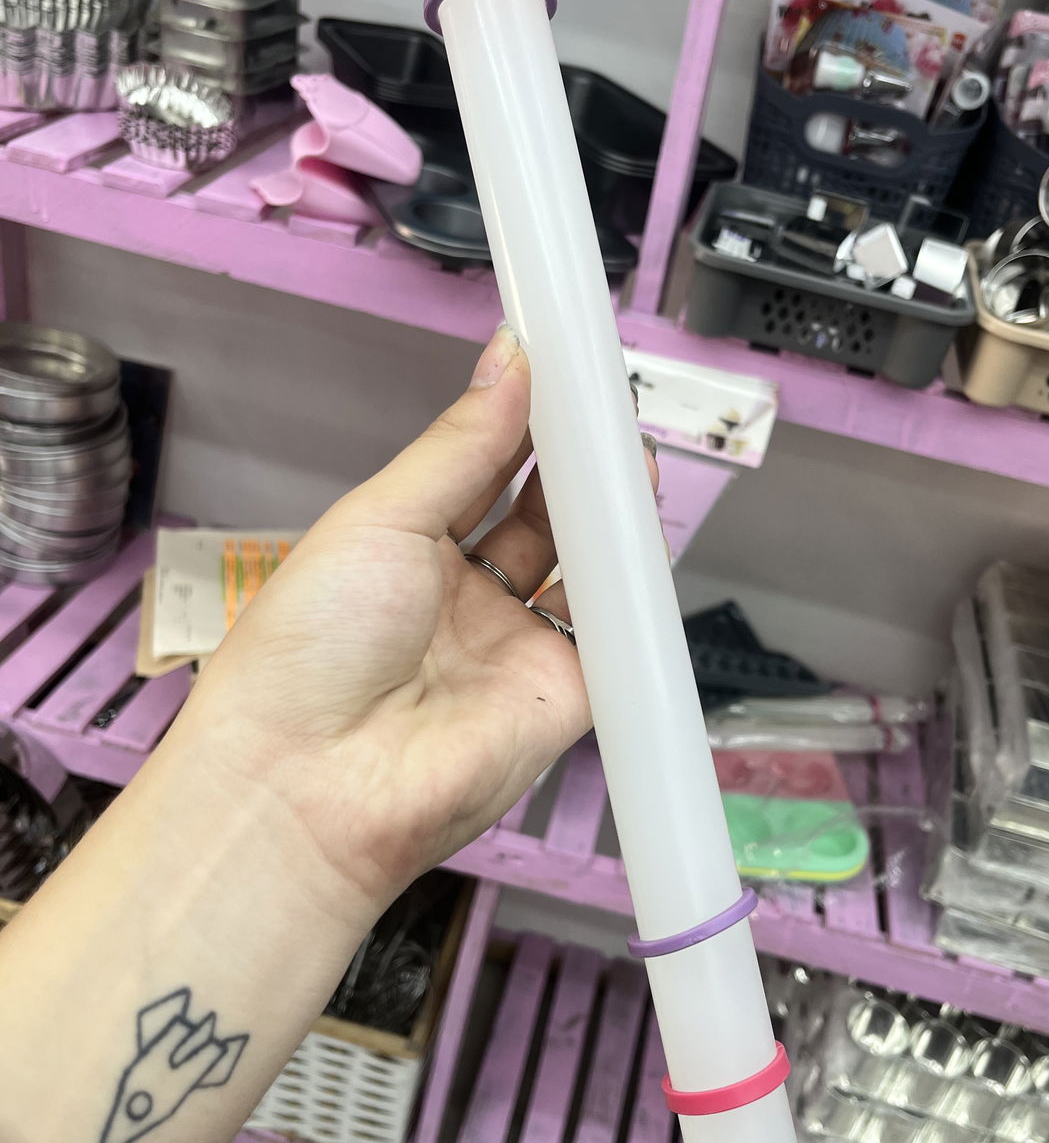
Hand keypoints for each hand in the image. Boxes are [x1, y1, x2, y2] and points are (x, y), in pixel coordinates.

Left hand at [171, 325, 656, 913]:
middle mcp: (462, 598)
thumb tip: (510, 359)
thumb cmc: (313, 645)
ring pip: (583, 567)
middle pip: (539, 515)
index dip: (520, 419)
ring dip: (609, 513)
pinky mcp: (563, 696)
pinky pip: (613, 633)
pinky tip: (643, 525)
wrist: (311, 784)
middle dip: (573, 462)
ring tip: (630, 449)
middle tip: (606, 403)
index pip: (479, 470)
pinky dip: (633, 585)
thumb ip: (462, 444)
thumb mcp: (381, 517)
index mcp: (404, 550)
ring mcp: (514, 647)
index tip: (557, 364)